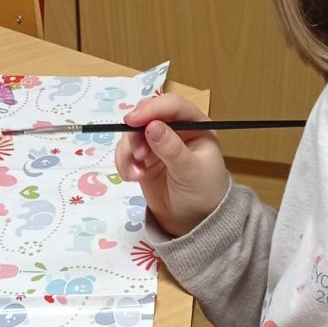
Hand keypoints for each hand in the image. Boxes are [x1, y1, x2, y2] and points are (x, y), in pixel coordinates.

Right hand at [113, 94, 229, 238]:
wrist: (194, 222)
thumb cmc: (203, 194)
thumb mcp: (191, 172)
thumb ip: (172, 149)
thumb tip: (152, 127)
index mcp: (196, 125)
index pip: (172, 105)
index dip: (152, 109)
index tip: (133, 121)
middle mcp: (176, 129)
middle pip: (147, 114)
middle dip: (136, 133)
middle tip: (137, 156)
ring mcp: (157, 142)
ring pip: (132, 133)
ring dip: (128, 152)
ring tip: (136, 175)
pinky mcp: (143, 157)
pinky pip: (126, 150)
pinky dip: (124, 162)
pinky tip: (132, 178)